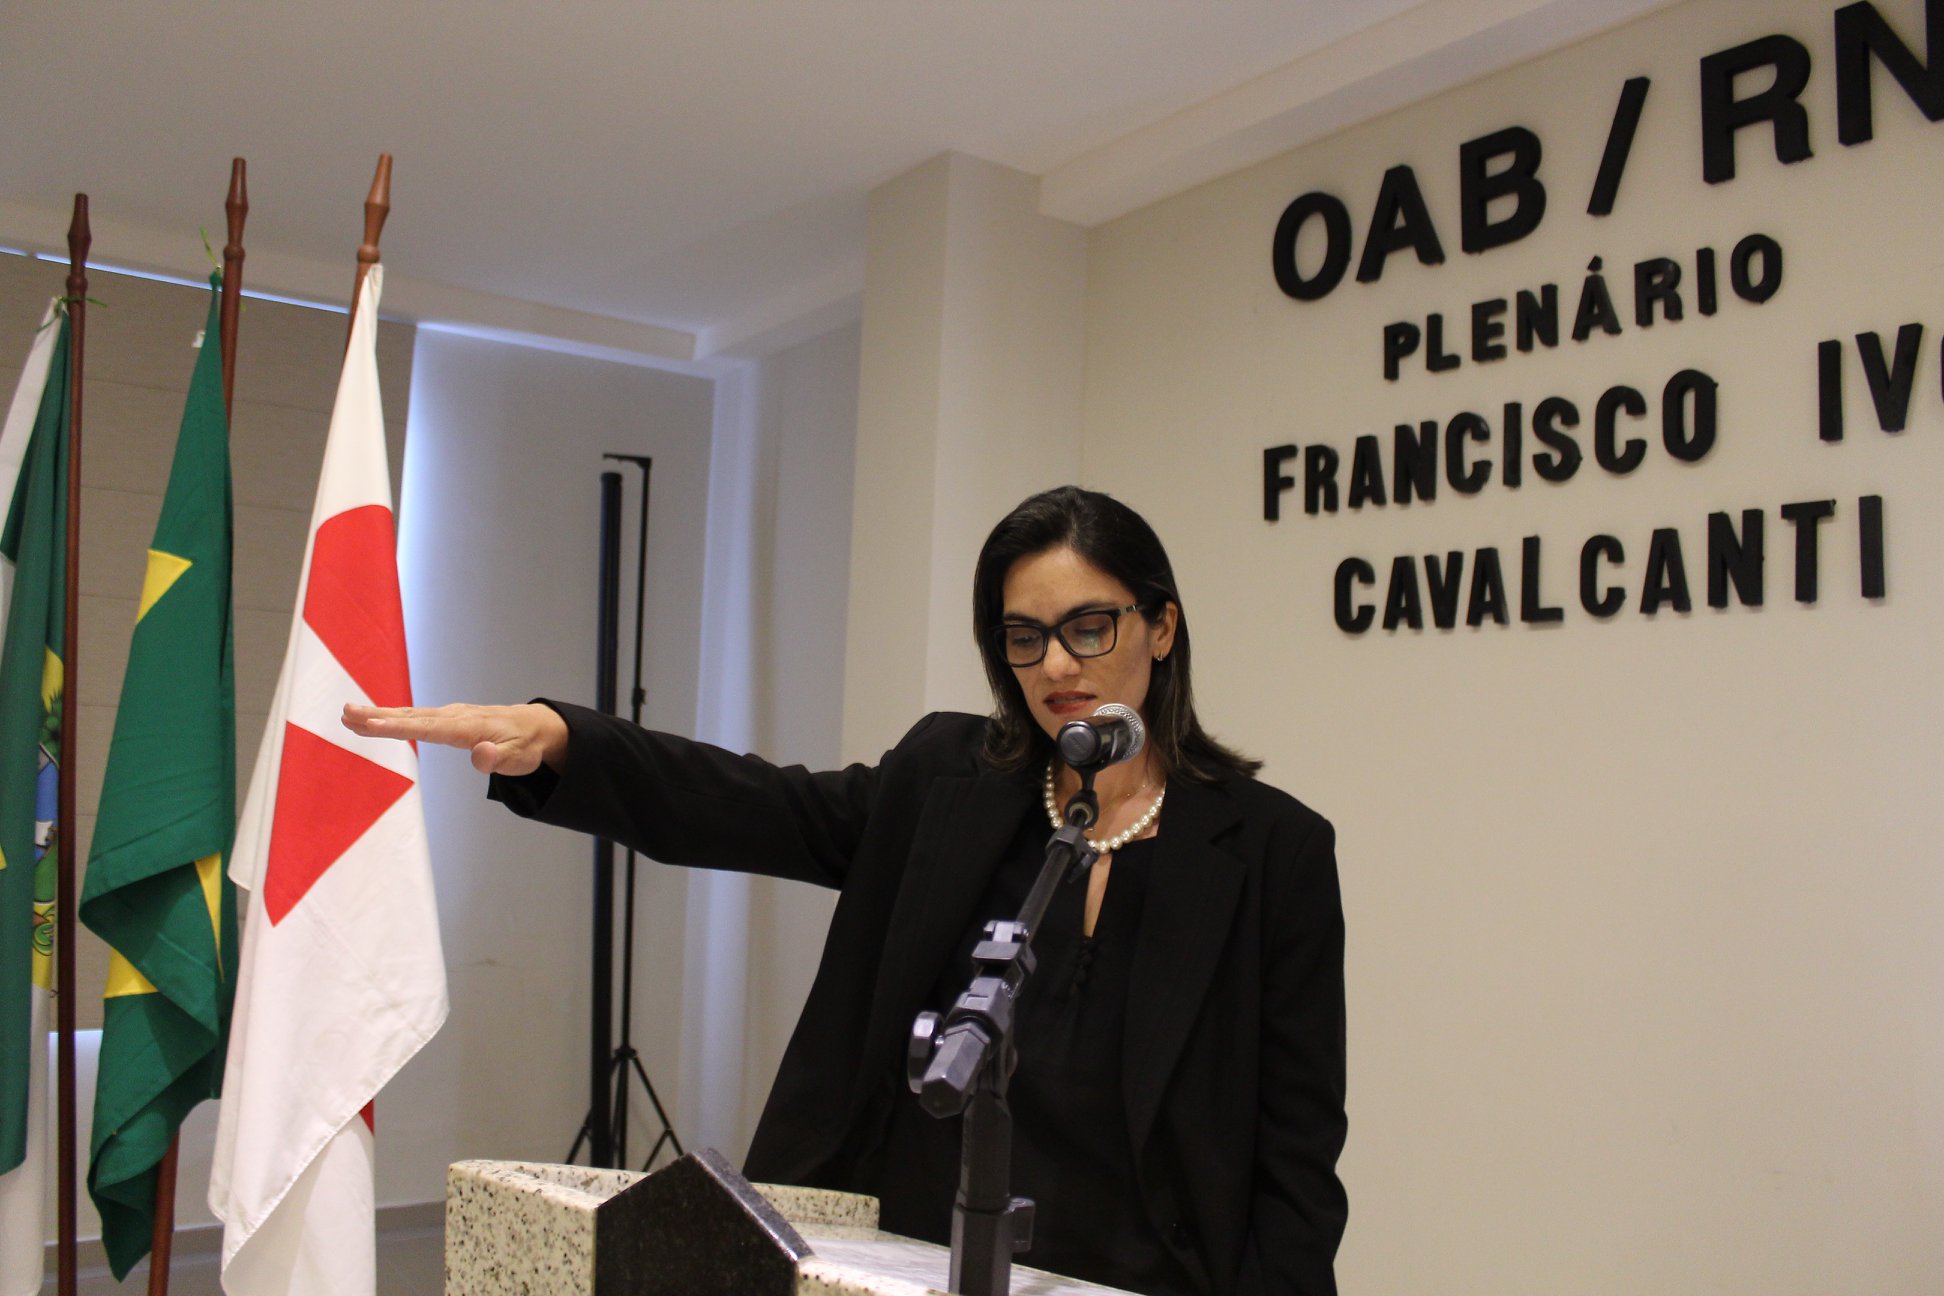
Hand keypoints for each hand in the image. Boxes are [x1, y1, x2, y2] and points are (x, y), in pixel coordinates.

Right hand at [342, 701, 569, 775]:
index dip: (400, 728)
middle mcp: (454, 717)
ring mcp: (449, 715)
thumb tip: (480, 756)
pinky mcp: (446, 718)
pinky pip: (415, 717)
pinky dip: (392, 717)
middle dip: (378, 716)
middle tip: (347, 713)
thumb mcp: (519, 758)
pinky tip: (372, 718)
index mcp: (468, 727)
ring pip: (409, 714)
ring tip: (348, 714)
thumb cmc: (526, 746)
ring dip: (379, 714)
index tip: (374, 726)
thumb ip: (497, 759)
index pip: (428, 728)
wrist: (536, 727)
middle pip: (411, 717)